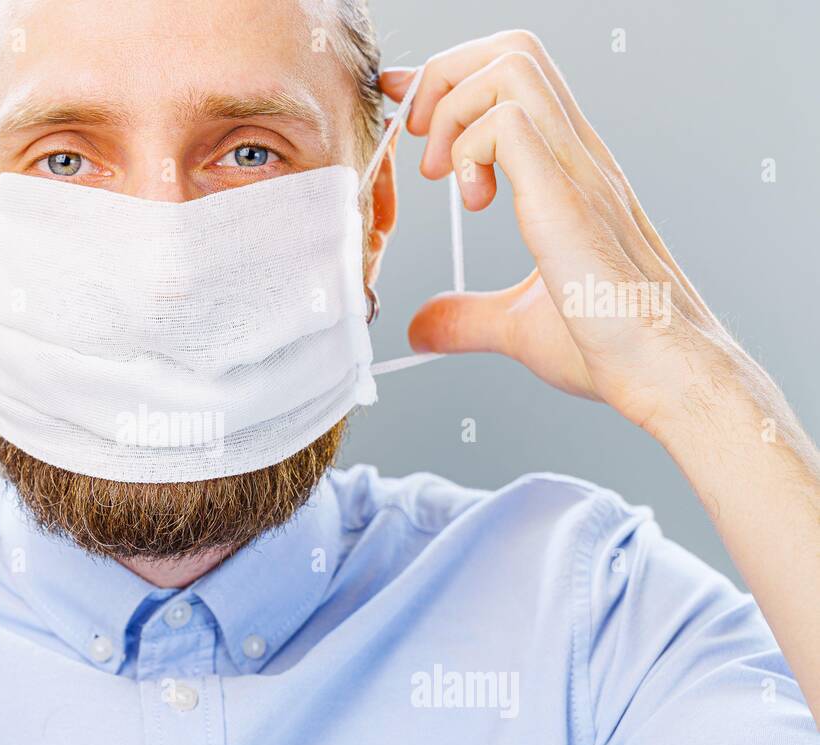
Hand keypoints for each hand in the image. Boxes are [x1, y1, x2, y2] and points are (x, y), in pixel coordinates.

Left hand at [379, 31, 748, 438]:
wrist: (661, 371)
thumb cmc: (612, 345)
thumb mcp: (516, 326)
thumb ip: (467, 317)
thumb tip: (422, 327)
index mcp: (569, 173)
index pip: (512, 81)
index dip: (449, 81)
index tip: (408, 111)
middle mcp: (578, 155)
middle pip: (511, 48)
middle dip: (446, 77)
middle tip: (423, 144)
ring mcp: (577, 168)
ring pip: (510, 66)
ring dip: (456, 109)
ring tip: (444, 174)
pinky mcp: (567, 194)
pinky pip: (508, 121)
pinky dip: (471, 148)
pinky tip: (474, 198)